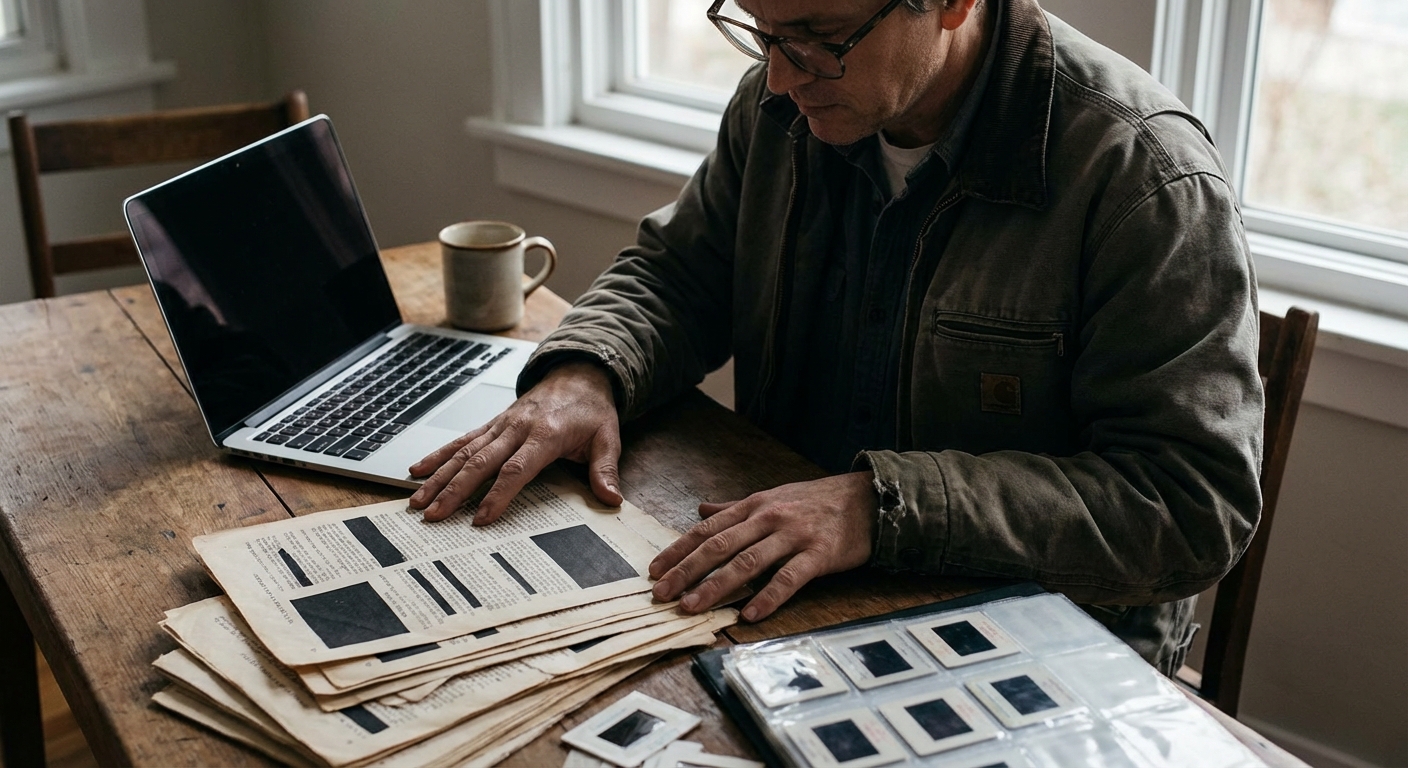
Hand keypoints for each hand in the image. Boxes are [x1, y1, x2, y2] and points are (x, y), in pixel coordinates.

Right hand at [407, 361, 620, 523]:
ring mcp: (501, 425)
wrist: (577, 372)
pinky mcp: (492, 424)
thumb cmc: (590, 409)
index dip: (497, 494)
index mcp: (545, 434)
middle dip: (455, 491)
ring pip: (464, 452)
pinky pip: (461, 440)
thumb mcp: (607, 437)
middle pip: (481, 462)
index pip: (516, 469)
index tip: (480, 519)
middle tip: (434, 515)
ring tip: (417, 501)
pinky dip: (438, 455)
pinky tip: (417, 470)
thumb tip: (611, 499)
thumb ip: (605, 470)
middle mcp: (517, 428)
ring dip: (439, 477)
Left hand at [649, 472, 878, 621]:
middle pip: (719, 546)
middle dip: (686, 571)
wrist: (867, 499)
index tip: (654, 571)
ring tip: (692, 606)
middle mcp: (768, 518)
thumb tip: (701, 510)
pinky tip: (749, 614)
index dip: (678, 551)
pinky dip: (768, 597)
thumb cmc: (816, 501)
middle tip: (661, 594)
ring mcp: (793, 536)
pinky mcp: (818, 554)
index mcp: (754, 506)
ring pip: (748, 562)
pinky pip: (789, 578)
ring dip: (716, 586)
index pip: (707, 530)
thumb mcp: (772, 497)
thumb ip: (735, 508)